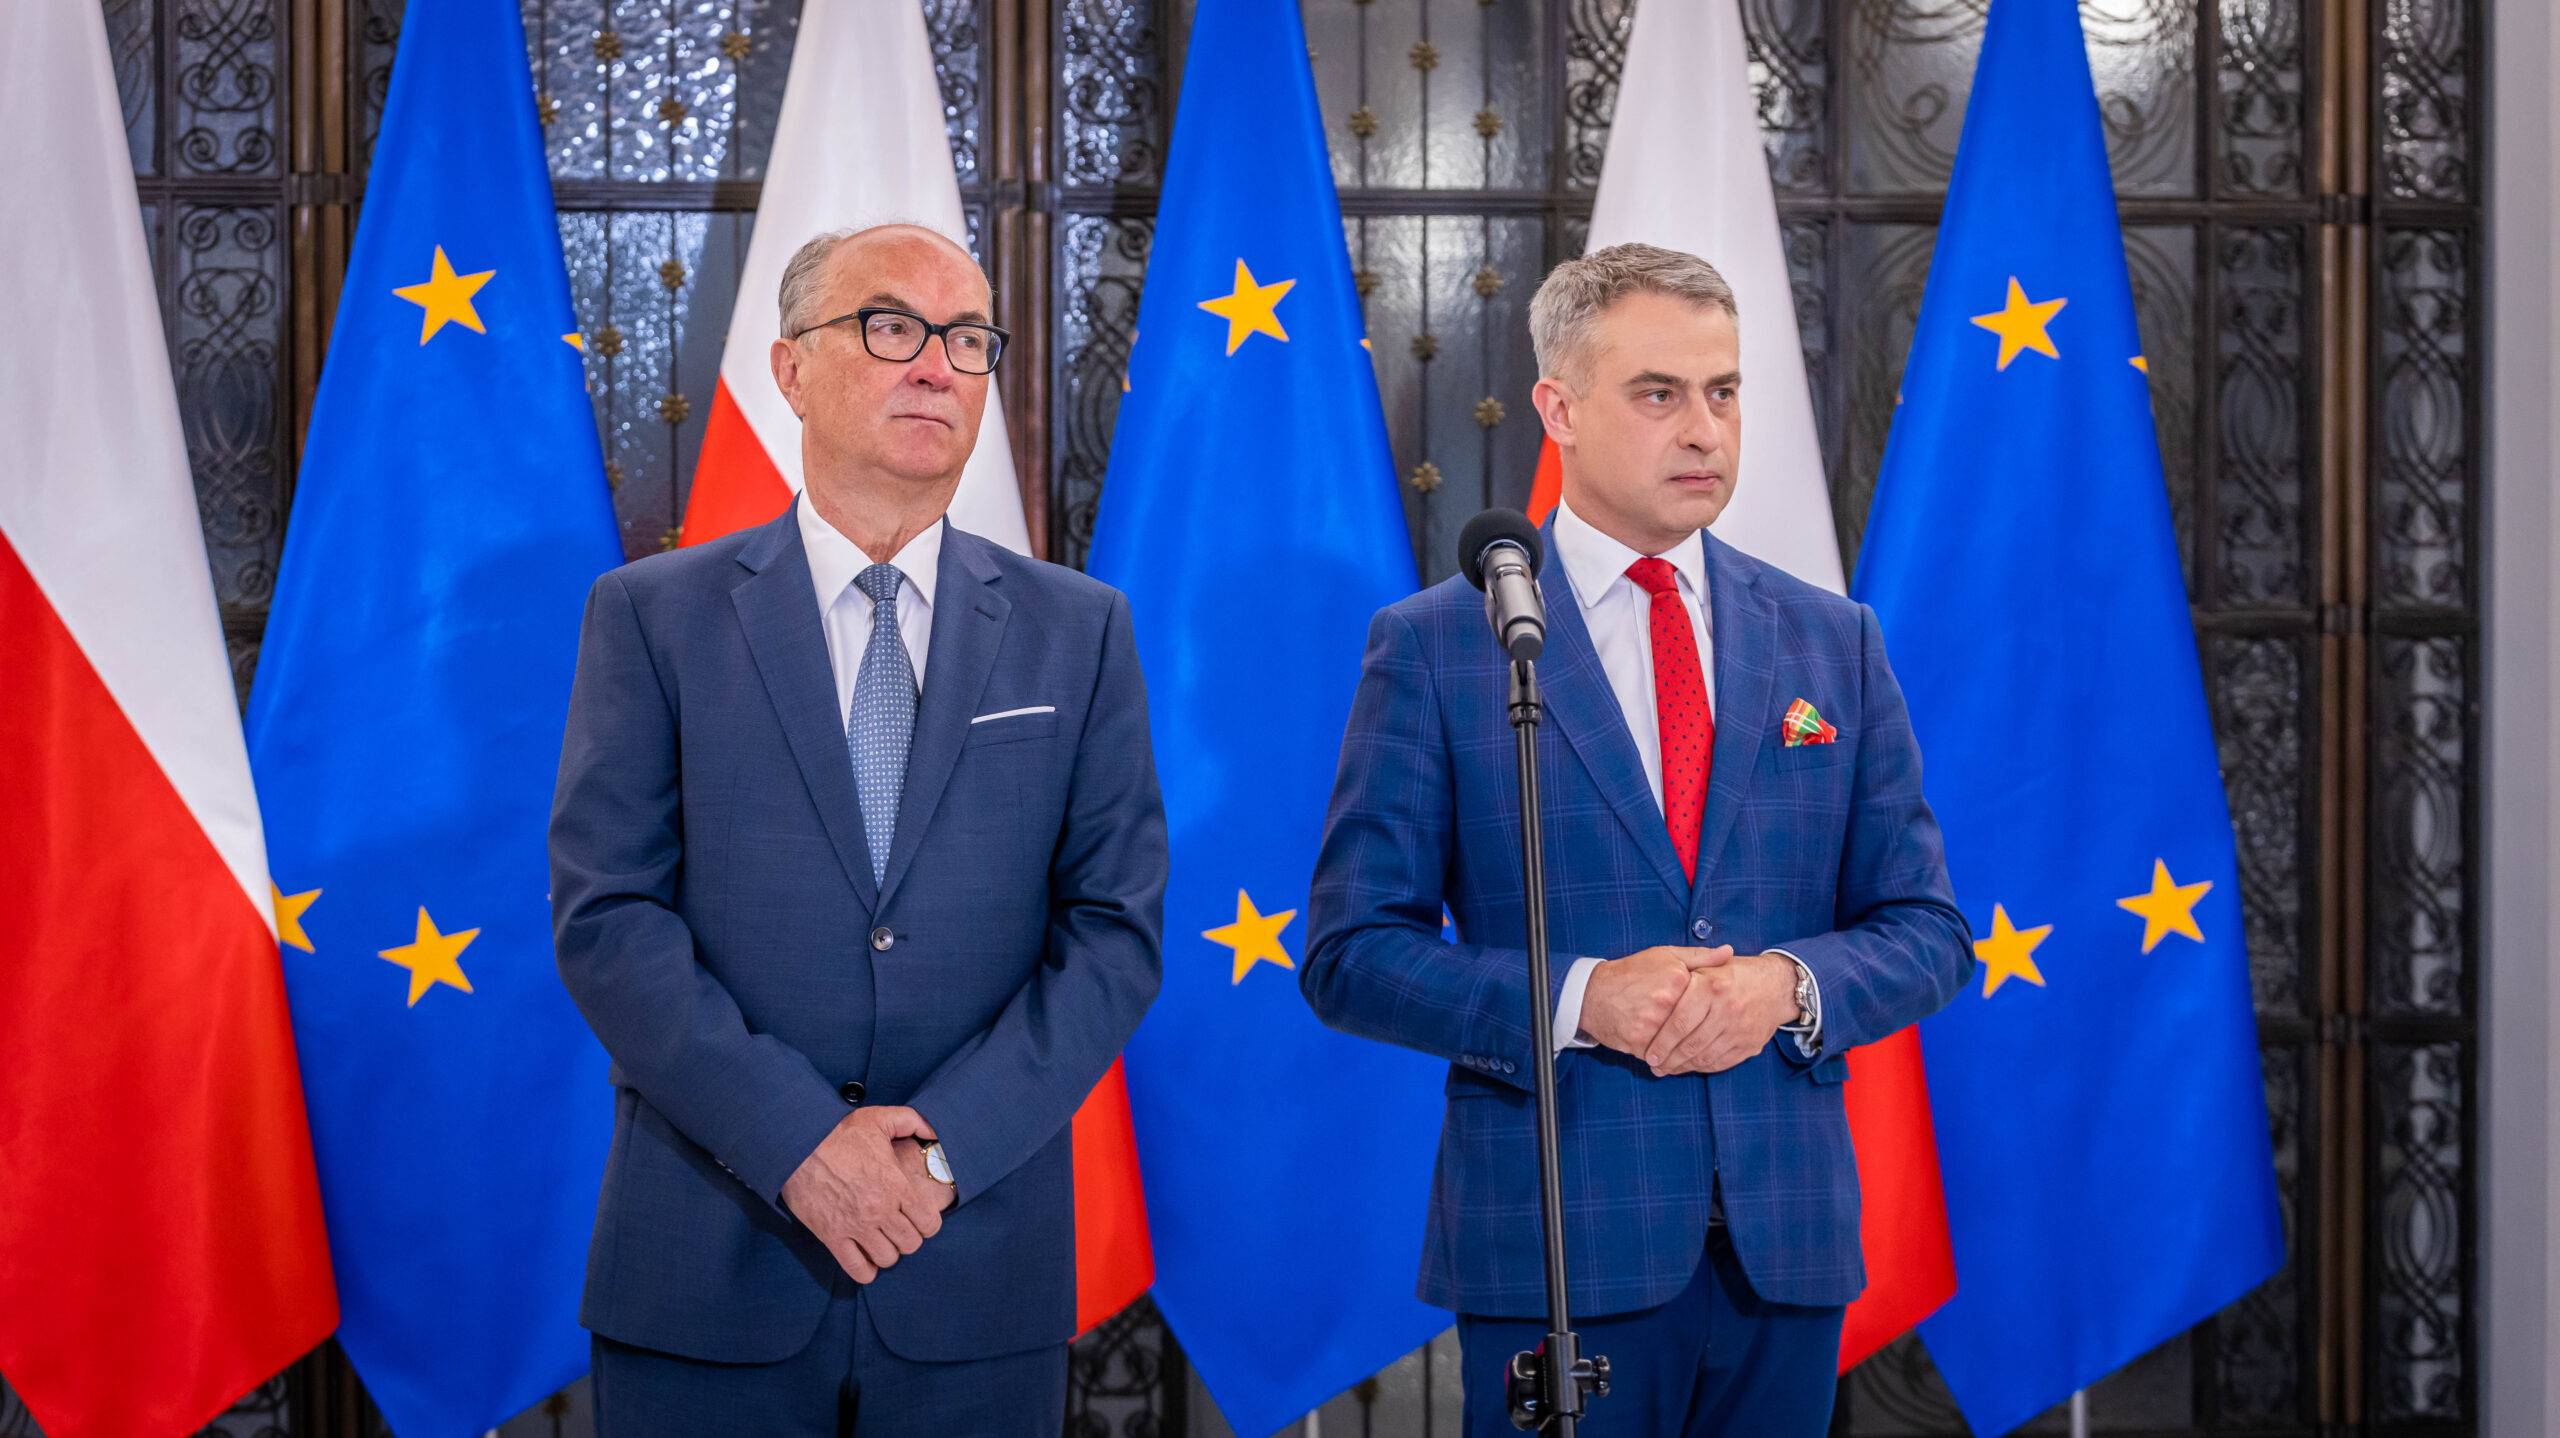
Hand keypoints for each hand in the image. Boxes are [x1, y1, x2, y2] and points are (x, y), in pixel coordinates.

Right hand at [780, 1106, 948, 1282]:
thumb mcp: (880, 1118)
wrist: (798, 1144)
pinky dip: (865, 1271)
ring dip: (887, 1253)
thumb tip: (934, 1133)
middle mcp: (880, 1210)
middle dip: (909, 1238)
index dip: (928, 1224)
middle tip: (899, 1229)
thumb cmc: (838, 1132)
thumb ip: (914, 1122)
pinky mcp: (831, 1236)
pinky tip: (865, 1260)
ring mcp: (856, 1226)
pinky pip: (856, 1268)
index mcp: (896, 1185)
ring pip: (887, 1258)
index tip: (919, 1218)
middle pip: (911, 1244)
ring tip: (881, 1241)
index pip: (929, 1223)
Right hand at [1576, 945, 1731, 1056]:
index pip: (1708, 1002)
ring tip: (1693, 1053)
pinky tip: (1672, 1059)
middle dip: (1704, 1036)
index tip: (1719, 1018)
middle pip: (1697, 1027)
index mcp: (1677, 978)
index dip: (1713, 1013)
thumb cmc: (1631, 973)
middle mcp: (1666, 1001)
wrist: (1592, 993)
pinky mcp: (1639, 1042)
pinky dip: (1668, 1061)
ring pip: (1683, 1046)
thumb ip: (1700, 957)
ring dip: (1688, 1053)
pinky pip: (1663, 1058)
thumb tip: (1729, 952)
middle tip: (1712, 1042)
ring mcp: (1651, 1023)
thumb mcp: (1665, 956)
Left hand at [1643, 951, 1801, 1076]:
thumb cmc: (1734, 974)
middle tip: (1654, 1066)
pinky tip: (1689, 1066)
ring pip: (1705, 1056)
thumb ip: (1683, 975)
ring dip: (1682, 1067)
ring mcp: (1741, 1029)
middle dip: (1668, 1059)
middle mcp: (1727, 1008)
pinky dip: (1702, 1067)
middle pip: (1690, 1043)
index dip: (1661, 1042)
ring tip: (1667, 1069)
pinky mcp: (1750, 1044)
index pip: (1679, 1022)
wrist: (1776, 986)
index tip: (1649, 1054)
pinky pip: (1721, 1062)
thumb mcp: (1708, 964)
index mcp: (1711, 986)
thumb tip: (1655, 992)